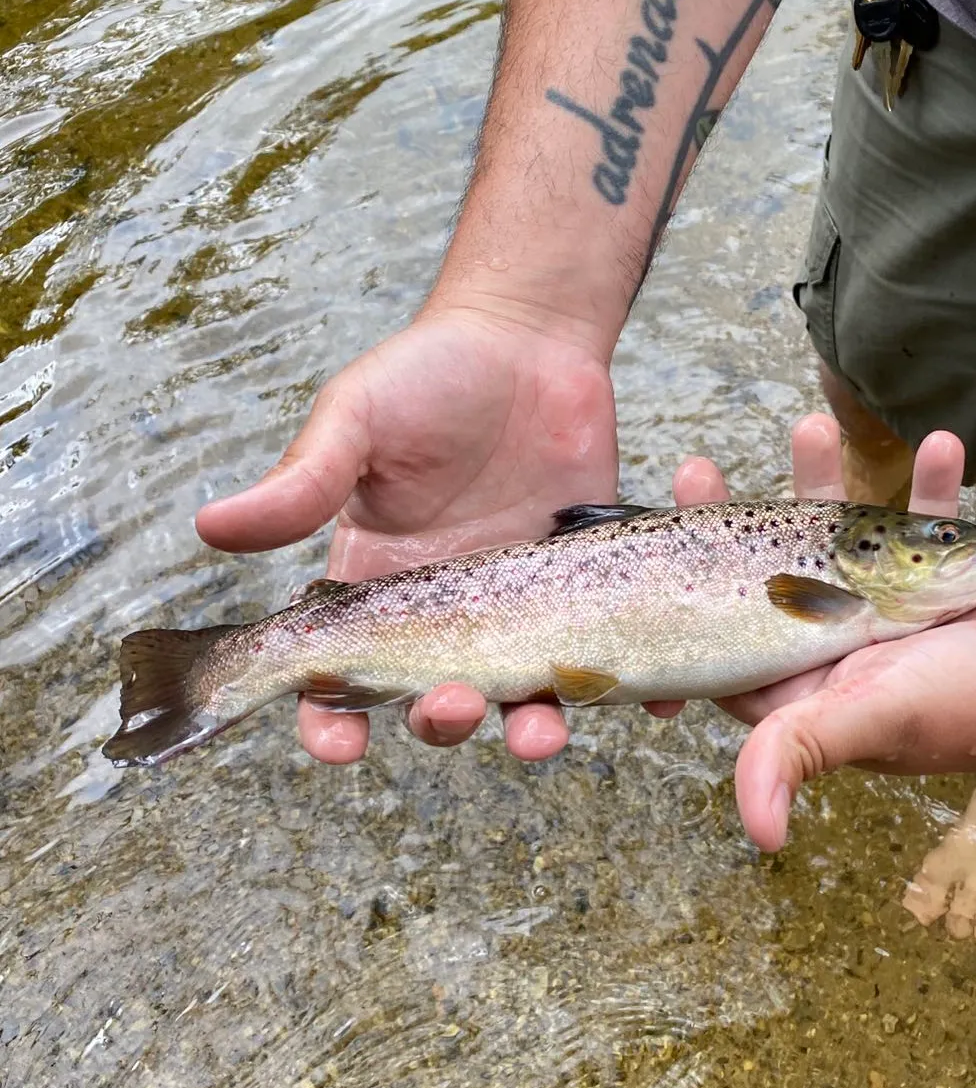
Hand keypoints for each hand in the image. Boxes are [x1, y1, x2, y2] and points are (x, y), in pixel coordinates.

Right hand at [195, 305, 618, 762]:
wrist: (531, 343)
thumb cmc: (429, 377)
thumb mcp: (358, 420)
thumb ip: (303, 482)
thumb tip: (211, 529)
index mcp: (378, 589)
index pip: (343, 679)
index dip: (331, 721)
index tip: (337, 744)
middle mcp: (450, 618)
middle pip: (437, 703)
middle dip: (442, 722)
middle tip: (455, 705)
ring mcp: (524, 613)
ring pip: (526, 699)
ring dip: (533, 729)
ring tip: (544, 732)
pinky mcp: (590, 595)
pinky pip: (610, 656)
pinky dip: (634, 685)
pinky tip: (652, 697)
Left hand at [677, 414, 975, 851]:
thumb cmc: (973, 707)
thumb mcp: (869, 717)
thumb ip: (798, 751)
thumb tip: (758, 832)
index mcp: (810, 693)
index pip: (722, 645)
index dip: (679, 598)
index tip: (655, 548)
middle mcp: (841, 656)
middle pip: (763, 582)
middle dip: (732, 523)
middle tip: (699, 468)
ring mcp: (890, 618)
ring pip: (837, 541)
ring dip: (825, 485)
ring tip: (812, 423)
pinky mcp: (942, 586)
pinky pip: (924, 525)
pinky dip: (929, 488)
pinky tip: (937, 443)